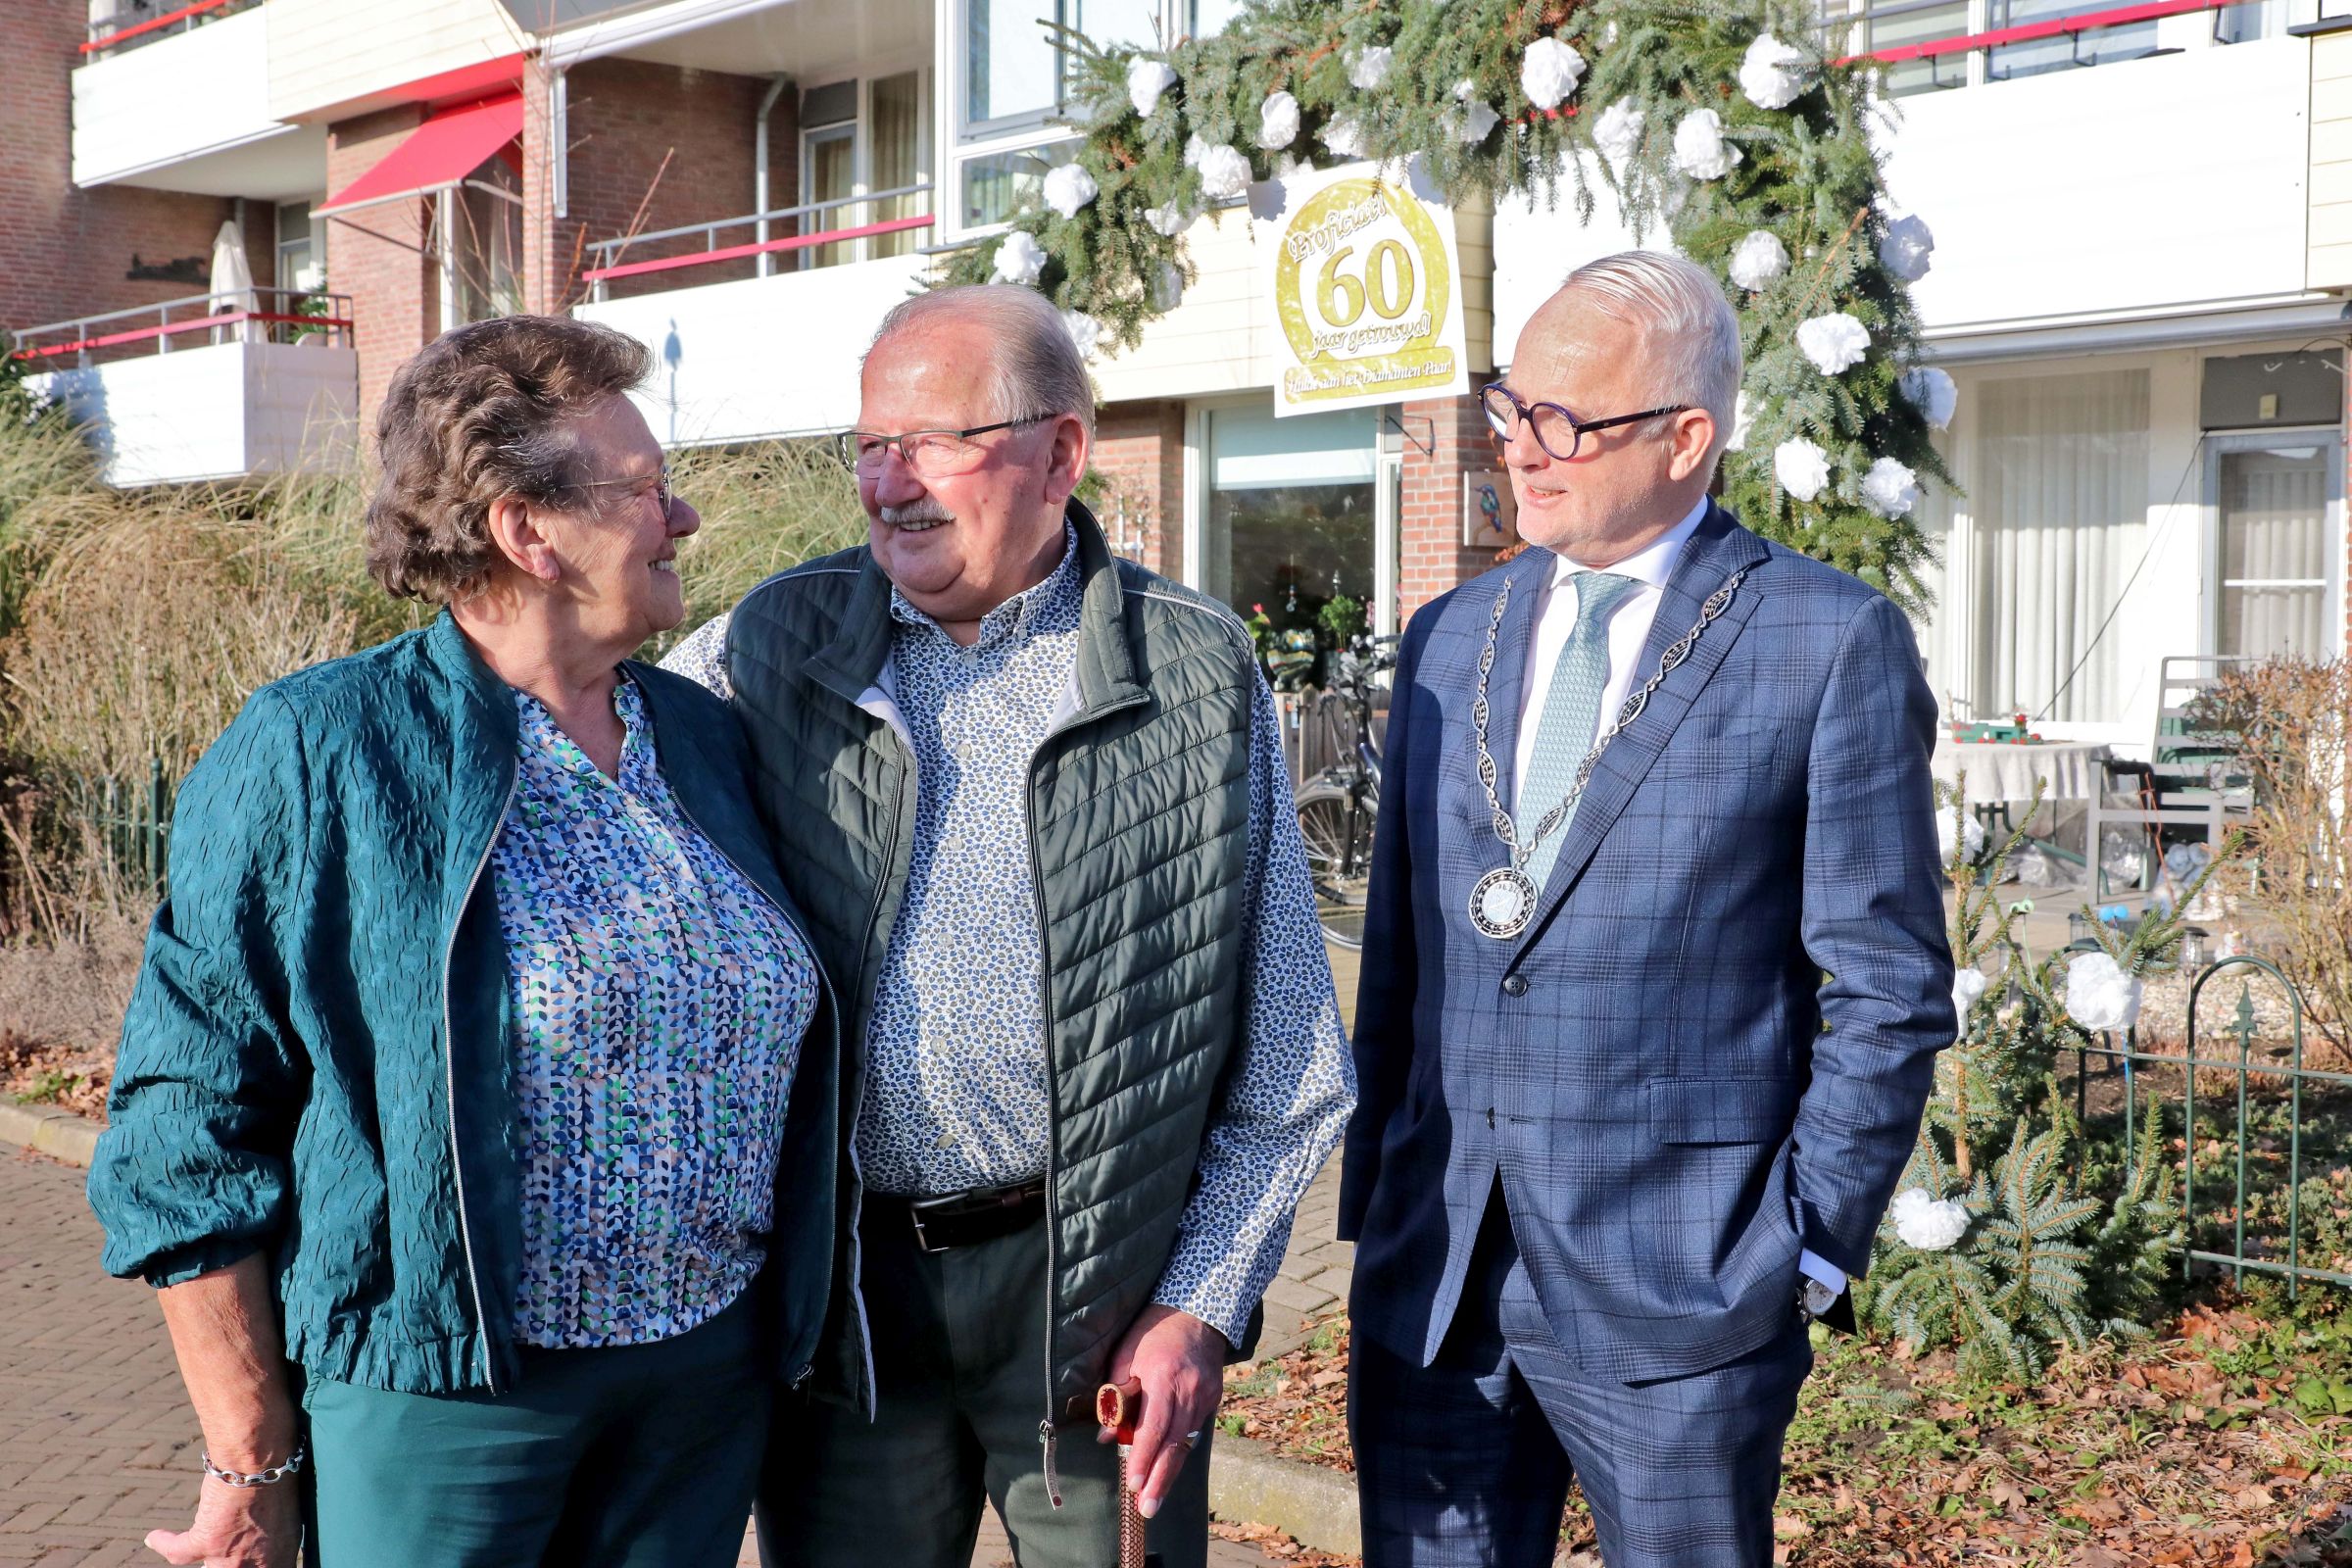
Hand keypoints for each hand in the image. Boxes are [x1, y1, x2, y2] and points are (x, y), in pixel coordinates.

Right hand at [146, 1475, 300, 1567]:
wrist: (261, 1464)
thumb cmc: (281, 1476)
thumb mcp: (291, 1510)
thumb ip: (279, 1529)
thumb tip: (271, 1530)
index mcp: (283, 1553)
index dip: (258, 1566)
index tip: (249, 1559)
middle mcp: (259, 1563)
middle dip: (231, 1563)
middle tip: (224, 1553)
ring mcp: (232, 1559)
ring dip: (208, 1561)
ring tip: (200, 1553)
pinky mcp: (206, 1543)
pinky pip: (178, 1552)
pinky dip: (165, 1543)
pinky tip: (155, 1537)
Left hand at [1098, 1304, 1226, 1519]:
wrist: (1196, 1312)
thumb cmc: (1151, 1332)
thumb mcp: (1125, 1357)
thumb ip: (1116, 1397)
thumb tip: (1107, 1437)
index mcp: (1165, 1378)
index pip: (1155, 1427)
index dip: (1144, 1458)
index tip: (1134, 1483)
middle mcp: (1190, 1391)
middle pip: (1175, 1444)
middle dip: (1160, 1480)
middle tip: (1147, 1509)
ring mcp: (1205, 1397)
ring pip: (1186, 1442)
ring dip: (1169, 1472)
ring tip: (1153, 1499)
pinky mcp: (1212, 1399)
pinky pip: (1194, 1431)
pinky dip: (1179, 1451)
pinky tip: (1167, 1470)